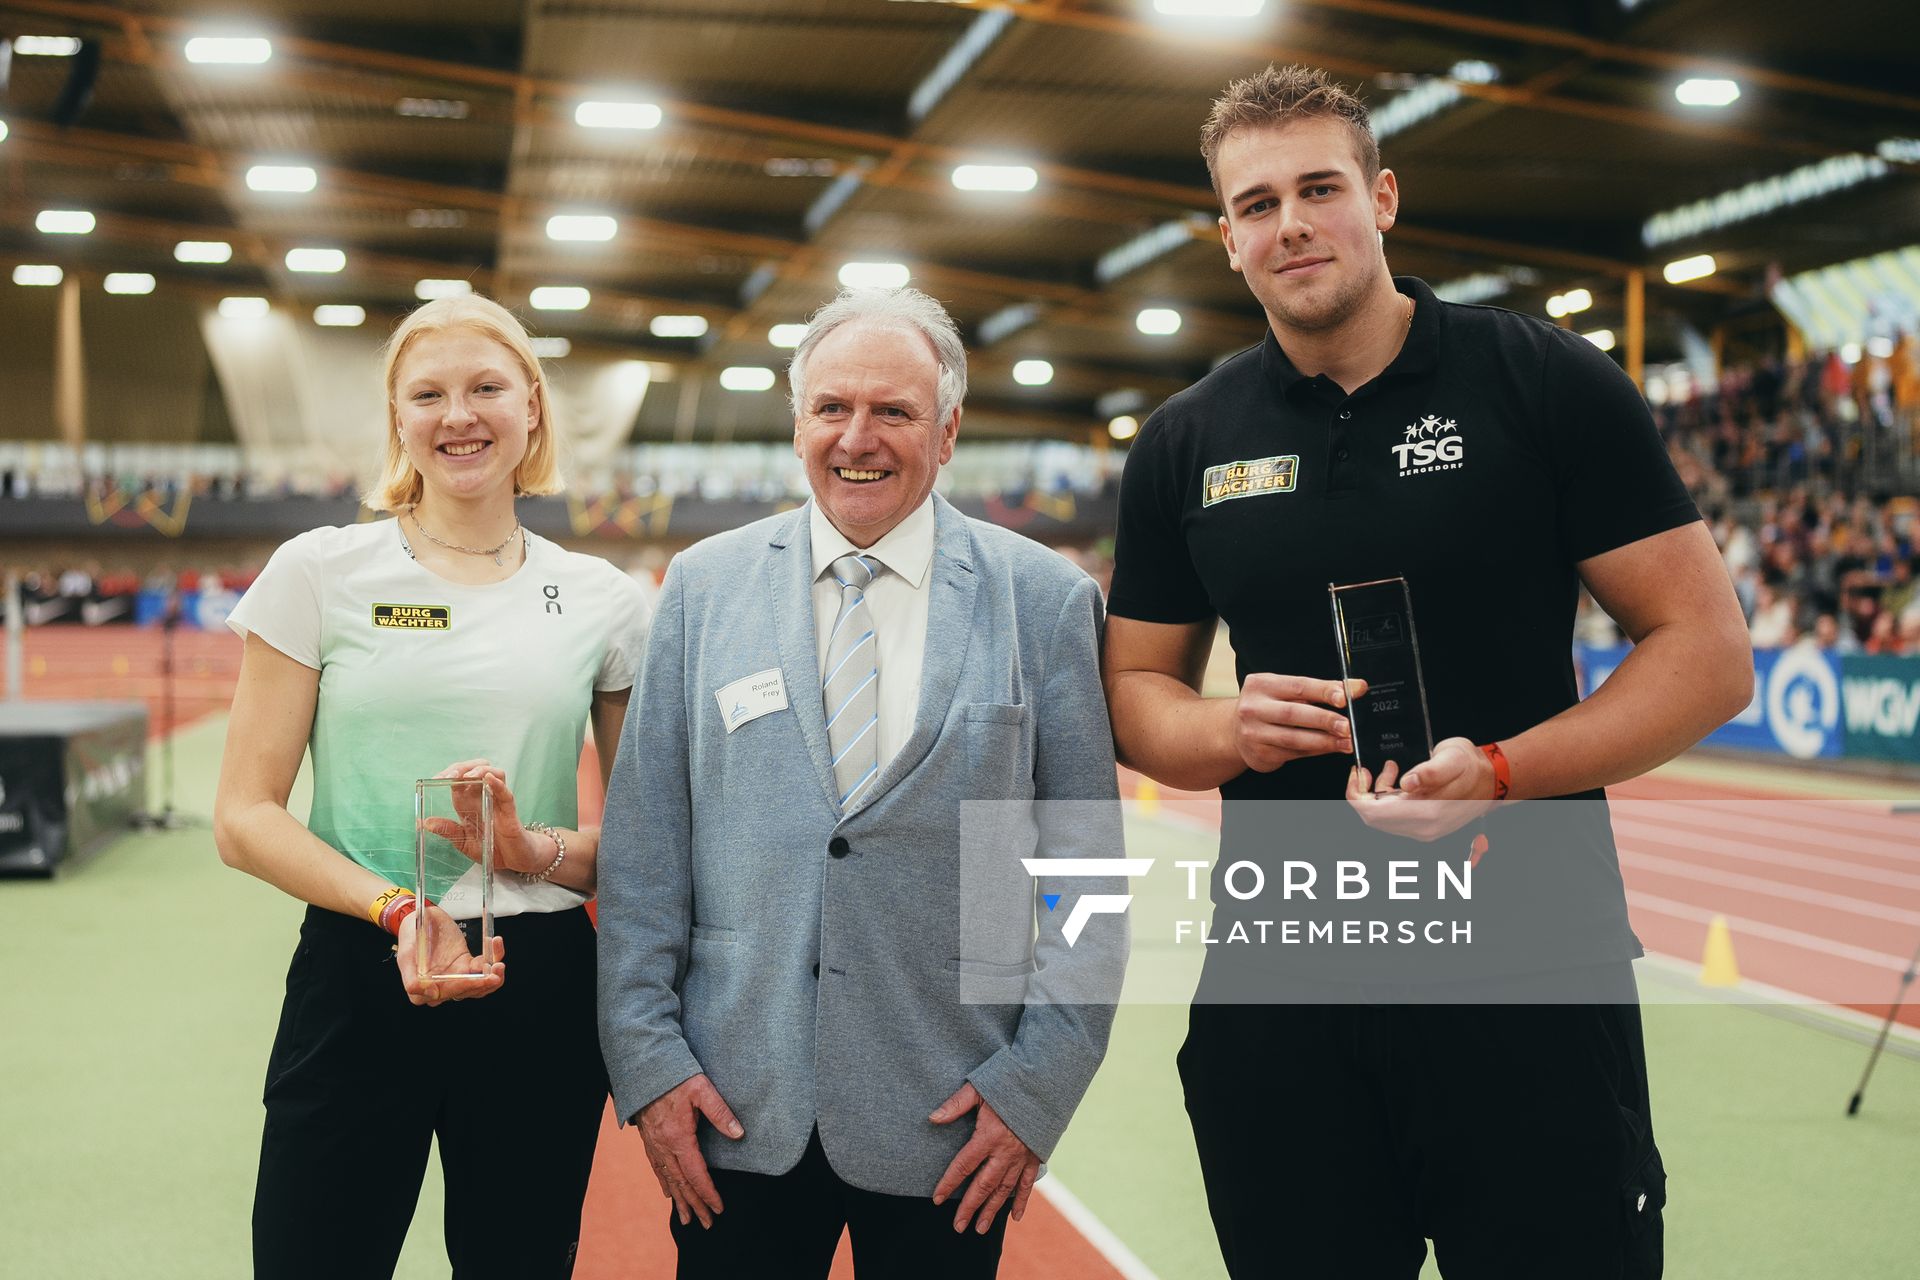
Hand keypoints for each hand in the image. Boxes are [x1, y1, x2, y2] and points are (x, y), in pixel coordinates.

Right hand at [396, 900, 504, 1005]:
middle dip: (486, 982)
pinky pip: (483, 966)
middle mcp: (441, 987)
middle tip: (497, 968)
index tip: (482, 978)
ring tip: (499, 962)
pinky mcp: (466, 964)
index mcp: (423, 990)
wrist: (419, 916)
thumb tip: (431, 994)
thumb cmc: (410, 935)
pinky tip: (495, 942)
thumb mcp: (405, 955)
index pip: (449, 993)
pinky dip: (493, 956)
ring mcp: (455, 976)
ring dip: (494, 975)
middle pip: (468, 992)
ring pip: (480, 984)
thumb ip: (412, 979)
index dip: (467, 987)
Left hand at [423, 759, 550, 875]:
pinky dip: (498, 784)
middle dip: (460, 768)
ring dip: (479, 770)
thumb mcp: (463, 842)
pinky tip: (489, 780)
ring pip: (493, 773)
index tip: (435, 778)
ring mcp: (498, 802)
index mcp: (469, 804)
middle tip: (448, 777)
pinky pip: (506, 793)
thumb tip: (423, 822)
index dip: (447, 774)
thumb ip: (447, 830)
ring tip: (467, 775)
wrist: (515, 863)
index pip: (457, 780)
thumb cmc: (492, 850)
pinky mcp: (510, 812)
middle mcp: (483, 798)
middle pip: (474, 770)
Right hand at [637, 1073, 744, 1228]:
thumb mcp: (702, 1089)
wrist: (643, 1067)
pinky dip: (665, 1183)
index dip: (708, 1193)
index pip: (696, 1174)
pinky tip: (669, 1192)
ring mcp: (654, 1144)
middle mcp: (664, 1146)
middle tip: (707, 1223)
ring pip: (668, 1179)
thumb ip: (720, 1112)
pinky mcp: (648, 1138)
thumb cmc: (675, 1075)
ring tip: (686, 1219)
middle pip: (682, 1183)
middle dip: (695, 1205)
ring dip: (679, 1200)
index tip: (719, 1208)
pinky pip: (657, 1167)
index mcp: (678, 1137)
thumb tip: (738, 1133)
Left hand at [930, 1083, 1041, 1233]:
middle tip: (958, 1226)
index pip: (963, 1166)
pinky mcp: (1035, 1156)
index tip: (937, 1199)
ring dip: (991, 1210)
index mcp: (988, 1136)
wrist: (1045, 1082)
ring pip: (1004, 1189)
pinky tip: (1015, 1217)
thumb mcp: (979, 1089)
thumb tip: (932, 1118)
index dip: (949, 1183)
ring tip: (980, 1228)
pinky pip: (1027, 1183)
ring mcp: (1021, 1156)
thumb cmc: (1009, 1082)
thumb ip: (956, 1105)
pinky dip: (1022, 1201)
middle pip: (983, 1185)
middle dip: (969, 1207)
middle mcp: (1005, 1151)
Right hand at [1232, 674, 1364, 772]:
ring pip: (1294, 738)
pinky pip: (1293, 753)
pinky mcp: (1259, 754)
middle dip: (1324, 720)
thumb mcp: (1285, 690)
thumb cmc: (1268, 706)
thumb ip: (1319, 690)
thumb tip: (1356, 687)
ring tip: (1346, 741)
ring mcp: (1253, 733)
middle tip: (1347, 726)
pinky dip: (1315, 751)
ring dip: (1324, 741)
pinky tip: (1330, 748)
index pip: (1297, 686)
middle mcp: (1253, 708)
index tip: (1345, 696)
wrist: (1235, 731)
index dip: (1323, 691)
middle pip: (1293, 713)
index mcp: (1261, 684)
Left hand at [1344, 736, 1495, 841]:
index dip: (1357, 794)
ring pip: (1382, 818)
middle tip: (1369, 770)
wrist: (1491, 779)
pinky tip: (1397, 780)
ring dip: (1378, 794)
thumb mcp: (1451, 758)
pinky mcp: (1425, 827)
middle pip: (1374, 819)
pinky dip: (1388, 799)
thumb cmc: (1470, 766)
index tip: (1358, 773)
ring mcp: (1424, 830)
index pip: (1373, 814)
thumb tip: (1408, 782)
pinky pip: (1394, 818)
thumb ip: (1430, 771)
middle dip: (1364, 794)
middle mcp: (1423, 828)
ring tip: (1389, 768)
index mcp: (1427, 812)